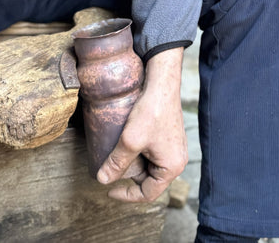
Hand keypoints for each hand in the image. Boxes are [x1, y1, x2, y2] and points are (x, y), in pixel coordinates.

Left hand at [97, 47, 187, 202]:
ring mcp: (174, 147)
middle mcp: (176, 160)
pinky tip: (127, 143)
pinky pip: (152, 153)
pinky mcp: (168, 136)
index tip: (109, 190)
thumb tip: (102, 180)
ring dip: (133, 164)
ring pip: (149, 166)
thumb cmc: (152, 111)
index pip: (148, 193)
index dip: (126, 195)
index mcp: (172, 167)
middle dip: (129, 177)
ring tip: (118, 154)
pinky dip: (139, 152)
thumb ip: (117, 162)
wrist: (162, 83)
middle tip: (112, 168)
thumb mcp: (130, 140)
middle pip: (149, 180)